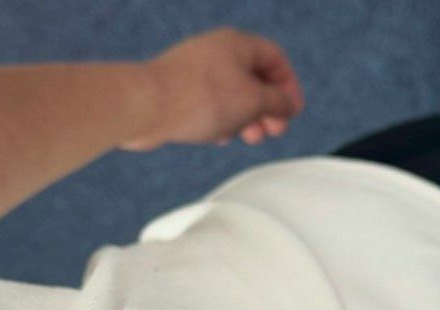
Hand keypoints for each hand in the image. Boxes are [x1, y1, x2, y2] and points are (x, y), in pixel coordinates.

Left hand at [121, 27, 303, 151]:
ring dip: (245, 118)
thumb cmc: (197, 98)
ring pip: (231, 95)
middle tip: (272, 130)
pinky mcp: (180, 90)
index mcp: (238, 43)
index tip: (292, 112)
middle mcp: (217, 51)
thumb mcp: (253, 101)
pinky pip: (210, 104)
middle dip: (267, 108)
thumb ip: (277, 103)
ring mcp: (196, 70)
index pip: (275, 60)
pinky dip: (221, 120)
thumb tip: (288, 105)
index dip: (288, 87)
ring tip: (247, 136)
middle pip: (253, 78)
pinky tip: (219, 136)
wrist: (147, 106)